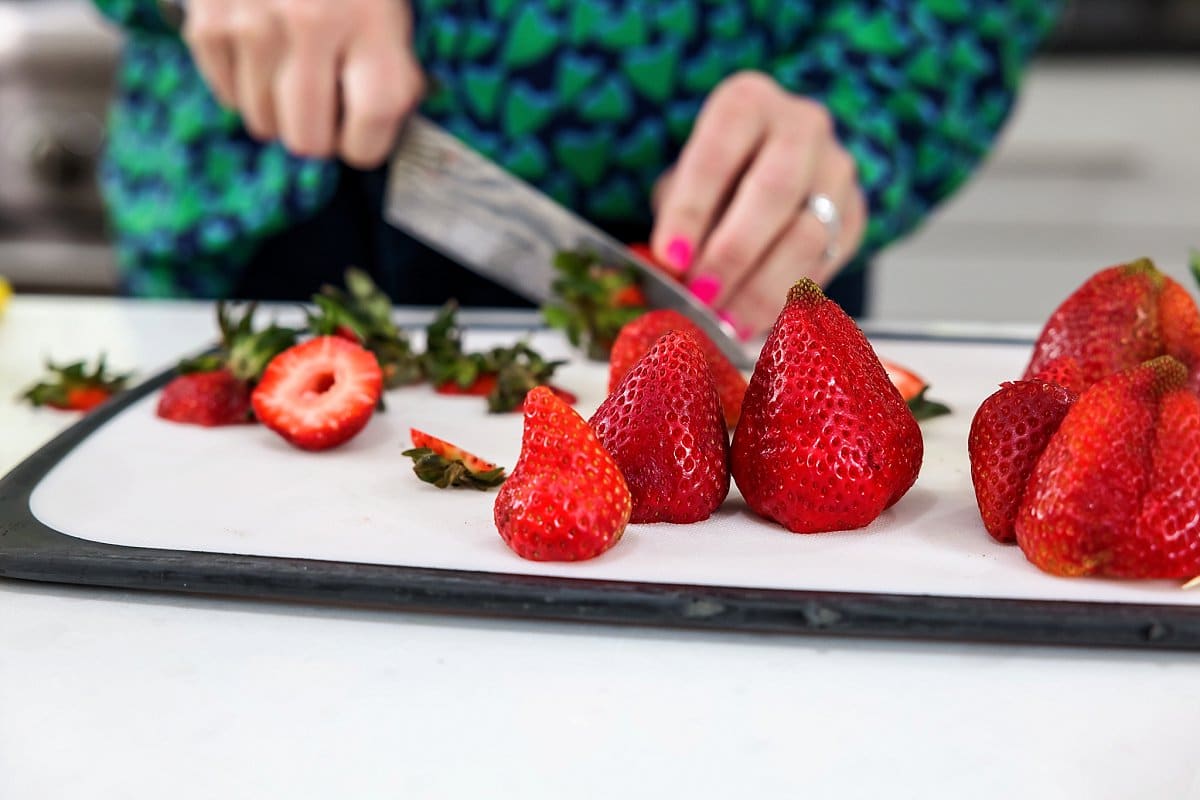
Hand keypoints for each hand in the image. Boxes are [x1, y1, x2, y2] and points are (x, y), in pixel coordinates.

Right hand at [183, 0, 423, 167]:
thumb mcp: (388, 5)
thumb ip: (390, 66)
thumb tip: (378, 133)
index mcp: (371, 21)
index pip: (371, 124)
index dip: (368, 146)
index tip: (362, 136)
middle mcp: (312, 24)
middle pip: (308, 139)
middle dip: (320, 135)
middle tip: (326, 108)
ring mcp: (254, 21)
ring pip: (263, 122)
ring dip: (280, 110)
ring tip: (293, 69)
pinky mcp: (209, 18)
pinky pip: (227, 94)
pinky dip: (244, 86)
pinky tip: (262, 53)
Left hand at [650, 72, 866, 337]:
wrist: (777, 164)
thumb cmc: (717, 175)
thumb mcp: (685, 181)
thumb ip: (677, 218)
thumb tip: (669, 273)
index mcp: (747, 103)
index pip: (718, 151)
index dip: (692, 208)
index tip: (670, 258)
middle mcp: (801, 126)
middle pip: (775, 191)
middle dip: (733, 253)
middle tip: (701, 296)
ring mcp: (837, 170)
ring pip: (808, 235)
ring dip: (762, 289)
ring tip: (725, 323)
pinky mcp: (856, 215)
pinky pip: (826, 264)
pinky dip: (787, 301)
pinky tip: (755, 323)